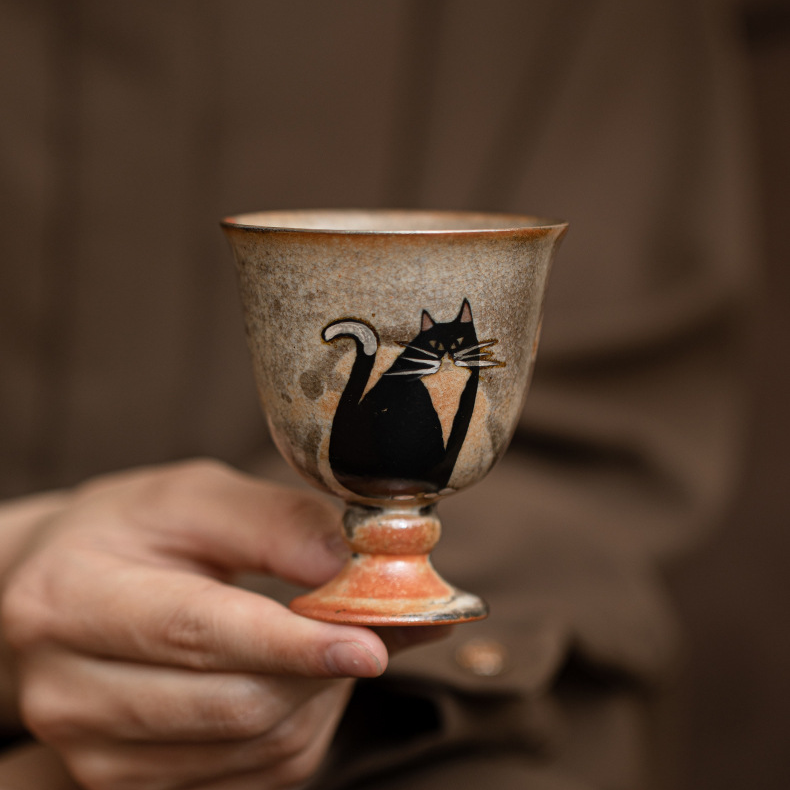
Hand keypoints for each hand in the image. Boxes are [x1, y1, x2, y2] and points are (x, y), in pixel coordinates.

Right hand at [0, 460, 444, 788]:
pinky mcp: (131, 784)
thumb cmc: (129, 532)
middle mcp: (66, 692)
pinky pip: (250, 778)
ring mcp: (92, 753)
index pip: (196, 632)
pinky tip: (299, 677)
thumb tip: (348, 562)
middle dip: (321, 668)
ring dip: (318, 696)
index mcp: (68, 600)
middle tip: (380, 626)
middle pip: (231, 703)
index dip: (291, 642)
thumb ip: (272, 522)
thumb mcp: (192, 497)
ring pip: (252, 749)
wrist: (61, 588)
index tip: (371, 643)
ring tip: (329, 640)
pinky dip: (298, 727)